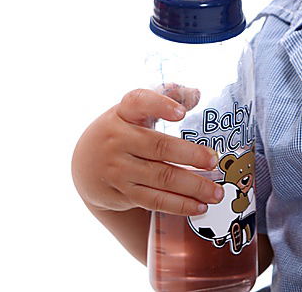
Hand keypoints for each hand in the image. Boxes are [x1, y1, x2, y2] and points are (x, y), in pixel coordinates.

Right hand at [71, 88, 223, 216]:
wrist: (86, 164)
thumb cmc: (122, 131)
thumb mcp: (134, 111)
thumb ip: (164, 96)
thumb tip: (196, 94)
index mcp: (123, 112)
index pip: (140, 102)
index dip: (161, 105)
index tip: (182, 113)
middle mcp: (117, 139)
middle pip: (159, 147)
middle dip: (190, 155)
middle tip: (213, 161)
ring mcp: (117, 168)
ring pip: (161, 178)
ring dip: (193, 186)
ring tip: (215, 192)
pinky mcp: (122, 192)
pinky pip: (155, 200)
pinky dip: (179, 205)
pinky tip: (199, 206)